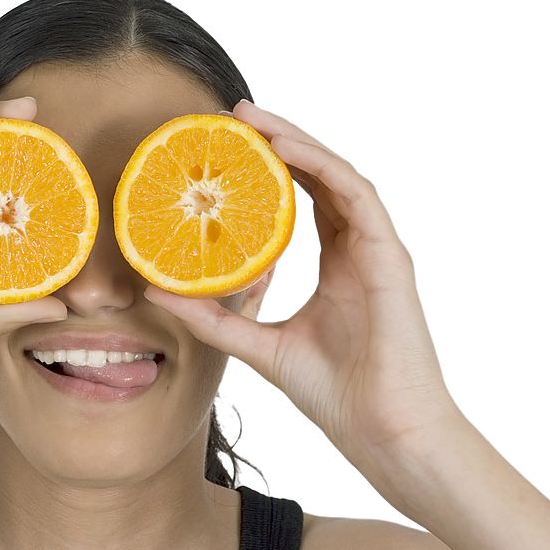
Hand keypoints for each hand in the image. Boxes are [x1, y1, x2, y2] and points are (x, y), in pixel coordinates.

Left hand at [143, 99, 461, 466]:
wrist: (382, 431)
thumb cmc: (335, 394)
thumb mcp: (258, 346)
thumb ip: (214, 318)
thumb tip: (157, 291)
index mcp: (336, 267)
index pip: (304, 202)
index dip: (272, 169)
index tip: (229, 149)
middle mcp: (358, 250)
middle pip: (321, 177)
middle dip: (281, 142)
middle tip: (236, 118)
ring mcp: (377, 250)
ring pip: (339, 176)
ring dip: (299, 142)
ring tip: (254, 120)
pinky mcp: (391, 257)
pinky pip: (358, 196)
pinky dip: (323, 167)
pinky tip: (287, 149)